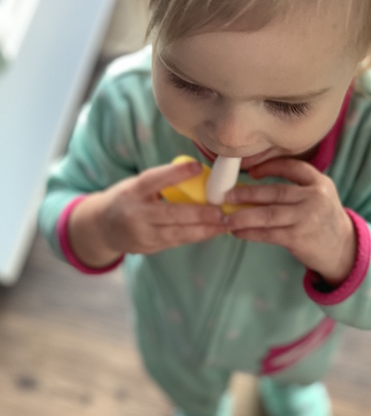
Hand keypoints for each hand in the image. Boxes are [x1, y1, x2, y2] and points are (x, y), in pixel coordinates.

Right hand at [69, 161, 226, 264]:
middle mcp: (135, 214)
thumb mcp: (136, 185)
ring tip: (223, 224)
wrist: (101, 227)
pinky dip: (195, 236)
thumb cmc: (128, 199)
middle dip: (199, 213)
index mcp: (132, 191)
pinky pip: (175, 241)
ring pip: (176, 233)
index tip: (197, 167)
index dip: (175, 173)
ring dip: (203, 229)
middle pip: (170, 213)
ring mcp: (141, 234)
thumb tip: (198, 174)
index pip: (154, 179)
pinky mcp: (148, 247)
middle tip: (221, 210)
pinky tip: (212, 232)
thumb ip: (161, 182)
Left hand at [224, 158, 356, 285]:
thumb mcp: (319, 196)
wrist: (343, 249)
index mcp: (320, 183)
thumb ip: (296, 188)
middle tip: (228, 196)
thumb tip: (252, 186)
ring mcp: (307, 218)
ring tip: (226, 218)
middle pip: (274, 192)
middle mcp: (315, 198)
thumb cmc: (322, 219)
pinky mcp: (298, 238)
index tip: (251, 171)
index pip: (292, 167)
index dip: (269, 167)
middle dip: (248, 193)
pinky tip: (237, 232)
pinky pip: (267, 233)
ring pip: (267, 214)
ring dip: (243, 216)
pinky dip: (249, 232)